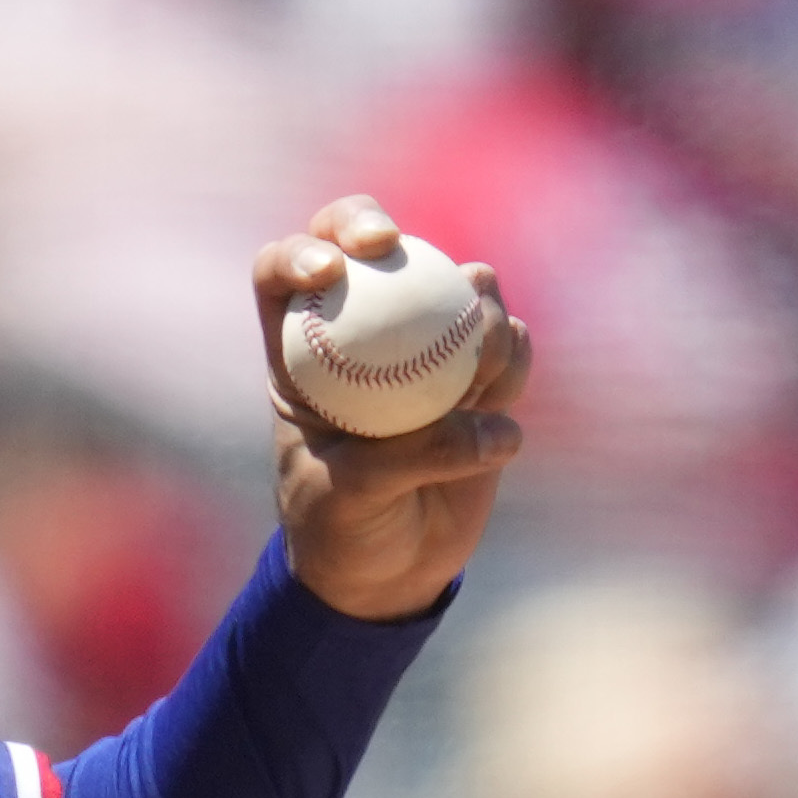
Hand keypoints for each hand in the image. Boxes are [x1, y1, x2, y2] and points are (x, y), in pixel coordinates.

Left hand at [256, 199, 527, 625]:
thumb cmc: (342, 532)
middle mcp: (362, 334)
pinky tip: (499, 400)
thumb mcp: (352, 497)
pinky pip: (509, 345)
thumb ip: (407, 457)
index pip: (284, 275)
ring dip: (476, 310)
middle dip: (371, 224)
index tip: (329, 273)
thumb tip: (490, 426)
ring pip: (457, 287)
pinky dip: (513, 360)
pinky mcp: (479, 376)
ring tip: (475, 376)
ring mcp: (425, 346)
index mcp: (300, 353)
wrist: (386, 573)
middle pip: (367, 244)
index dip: (301, 251)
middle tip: (392, 247)